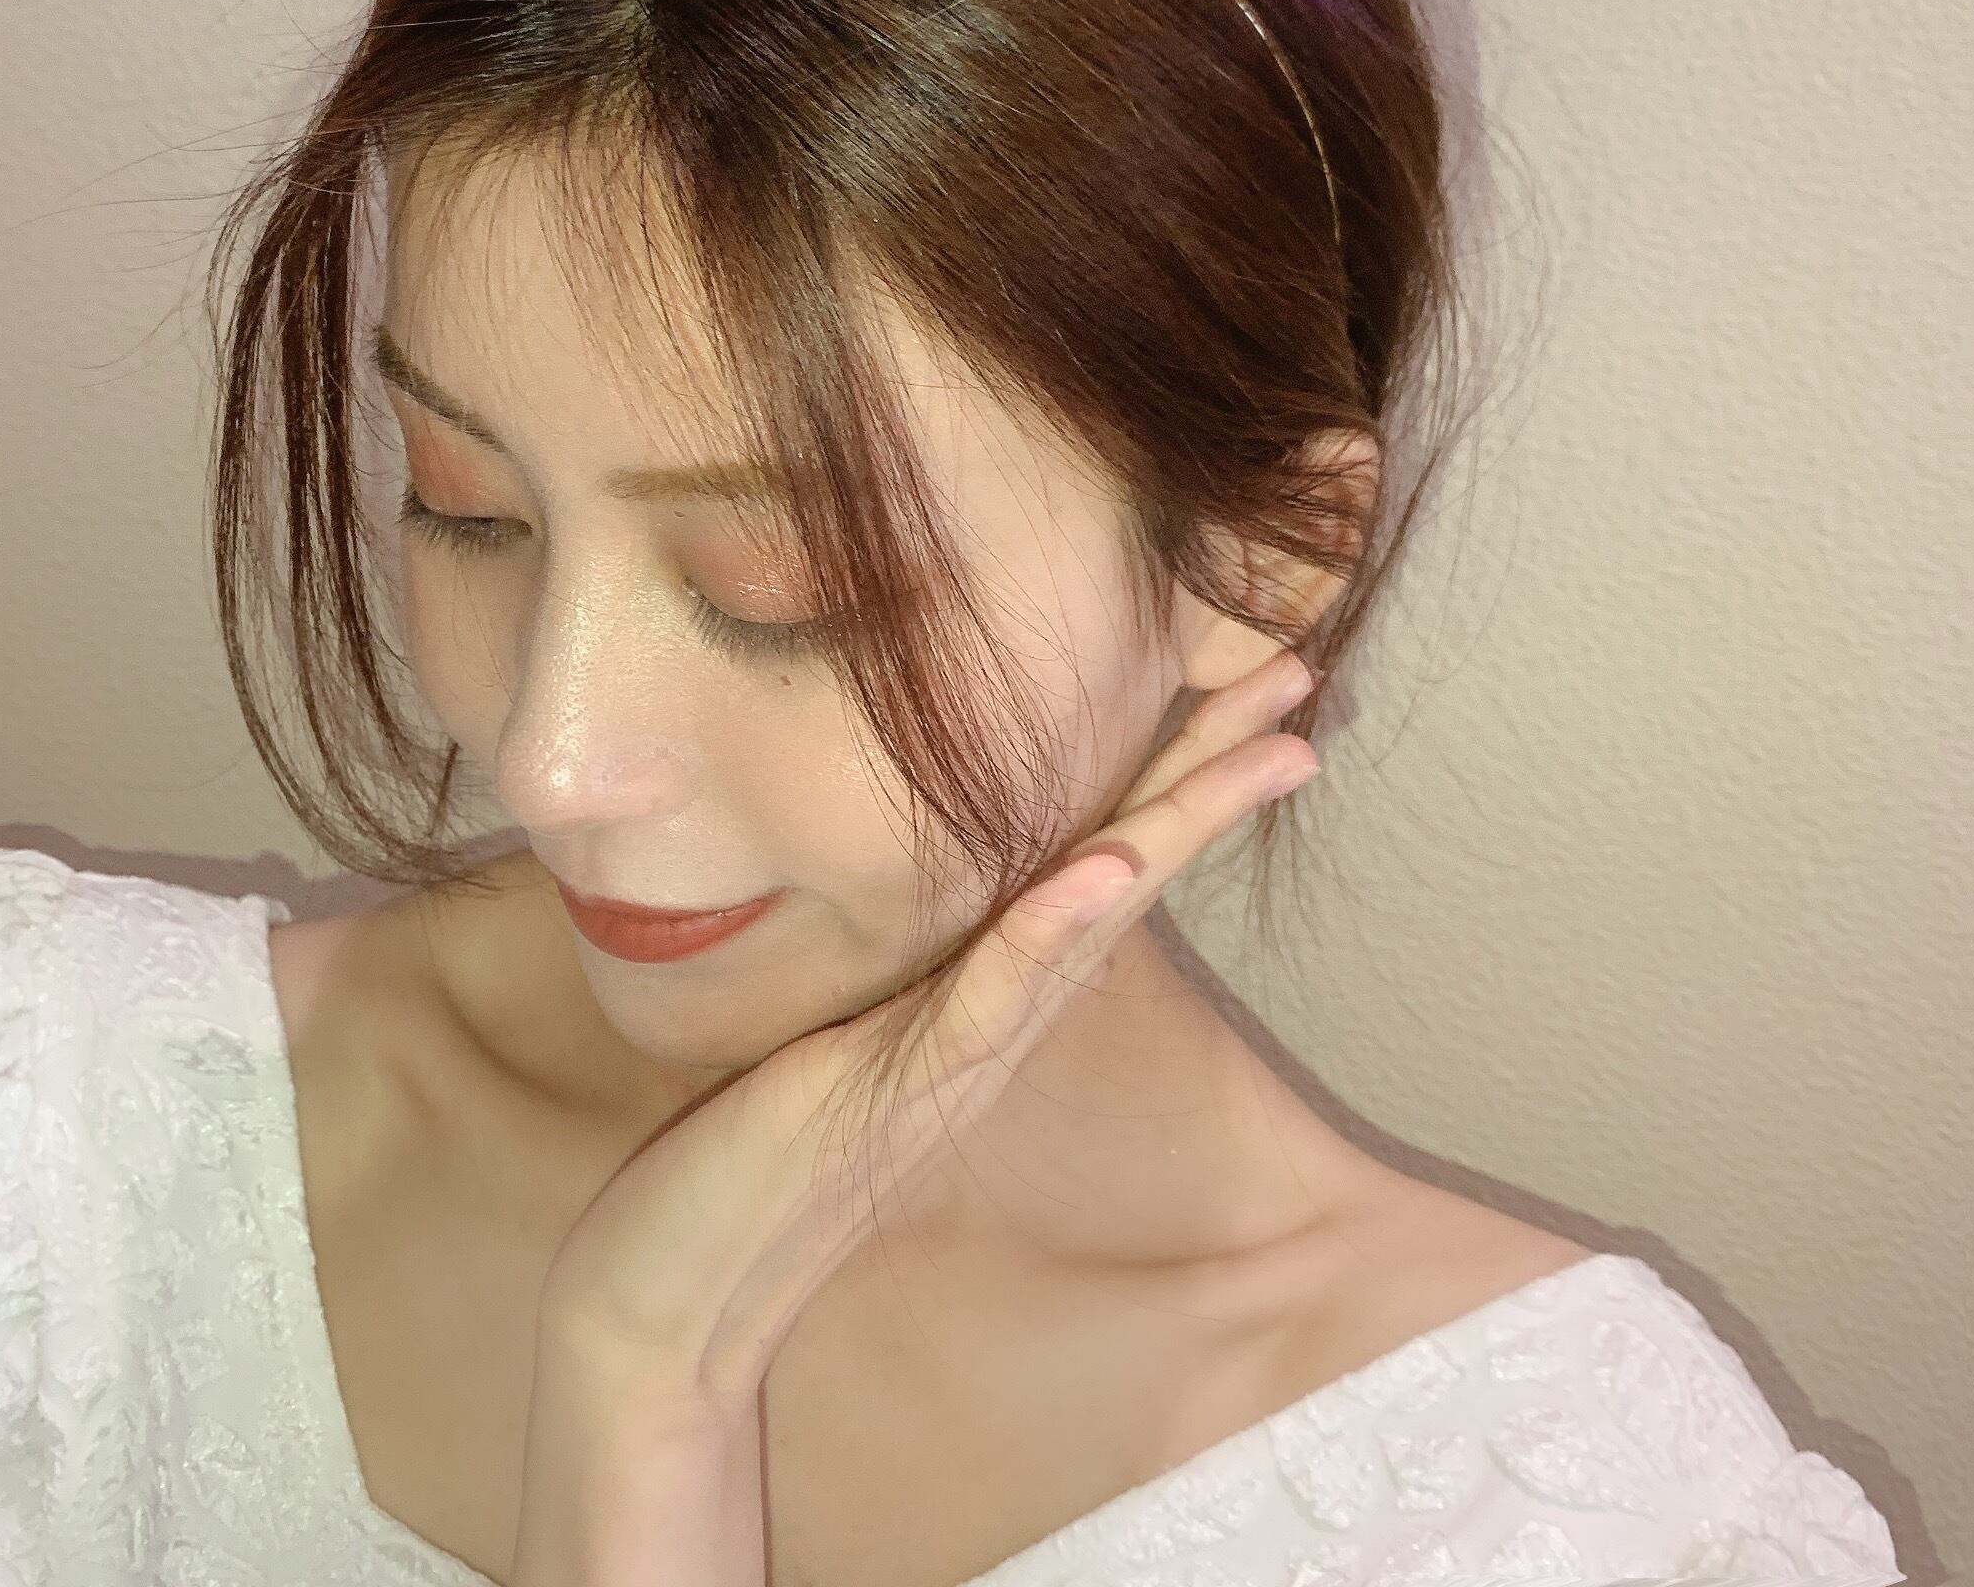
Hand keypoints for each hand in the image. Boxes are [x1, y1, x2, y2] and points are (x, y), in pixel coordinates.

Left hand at [530, 645, 1324, 1408]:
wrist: (678, 1298)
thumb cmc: (741, 1156)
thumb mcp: (835, 1032)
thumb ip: (900, 978)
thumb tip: (927, 905)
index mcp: (982, 993)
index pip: (1097, 857)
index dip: (1165, 769)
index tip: (1233, 681)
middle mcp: (997, 1018)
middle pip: (1129, 866)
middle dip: (1210, 768)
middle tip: (1295, 674)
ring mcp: (960, 1052)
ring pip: (1093, 914)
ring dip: (1177, 822)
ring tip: (1263, 745)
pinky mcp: (899, 1083)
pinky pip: (990, 995)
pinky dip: (1053, 927)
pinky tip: (1106, 866)